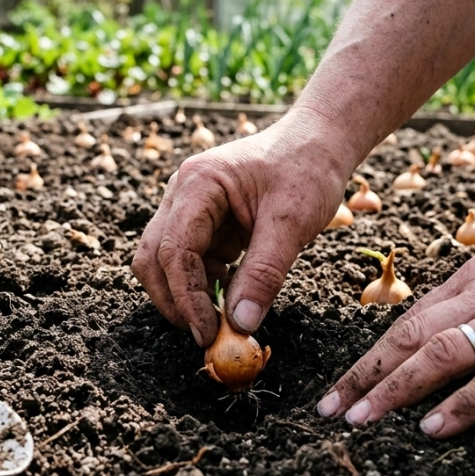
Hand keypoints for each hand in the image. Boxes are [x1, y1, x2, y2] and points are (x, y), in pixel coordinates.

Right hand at [132, 110, 357, 345]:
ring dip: (190, 294)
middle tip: (206, 334)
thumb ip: (264, 273)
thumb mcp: (293, 222)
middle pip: (154, 258)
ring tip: (226, 317)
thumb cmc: (308, 168)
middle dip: (175, 300)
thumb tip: (240, 324)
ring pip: (167, 263)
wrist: (320, 141)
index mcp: (199, 183)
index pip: (174, 250)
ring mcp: (189, 207)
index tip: (207, 332)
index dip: (186, 298)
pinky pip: (191, 261)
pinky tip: (234, 294)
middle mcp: (182, 193)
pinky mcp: (204, 221)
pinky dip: (206, 284)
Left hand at [316, 207, 474, 437]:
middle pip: (408, 336)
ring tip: (361, 421)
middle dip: (363, 375)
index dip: (370, 356)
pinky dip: (462, 404)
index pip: (408, 320)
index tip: (341, 385)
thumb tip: (455, 334)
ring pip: (439, 354)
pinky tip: (434, 428)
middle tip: (329, 409)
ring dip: (393, 390)